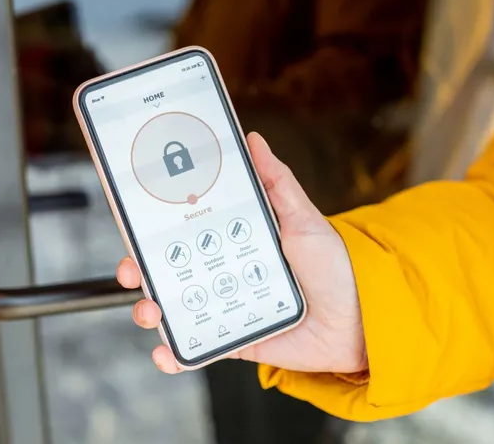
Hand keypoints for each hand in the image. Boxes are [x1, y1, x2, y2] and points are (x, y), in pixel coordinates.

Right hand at [117, 132, 366, 373]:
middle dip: (139, 271)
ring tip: (150, 312)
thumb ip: (276, 181)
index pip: (181, 234)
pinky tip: (166, 352)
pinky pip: (197, 348)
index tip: (132, 227)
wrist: (361, 316)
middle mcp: (221, 273)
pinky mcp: (234, 340)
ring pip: (174, 310)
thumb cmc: (334, 264)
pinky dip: (174, 355)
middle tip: (133, 271)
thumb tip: (254, 139)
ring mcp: (225, 308)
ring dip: (149, 311)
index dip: (152, 232)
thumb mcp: (302, 216)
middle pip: (167, 271)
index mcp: (230, 241)